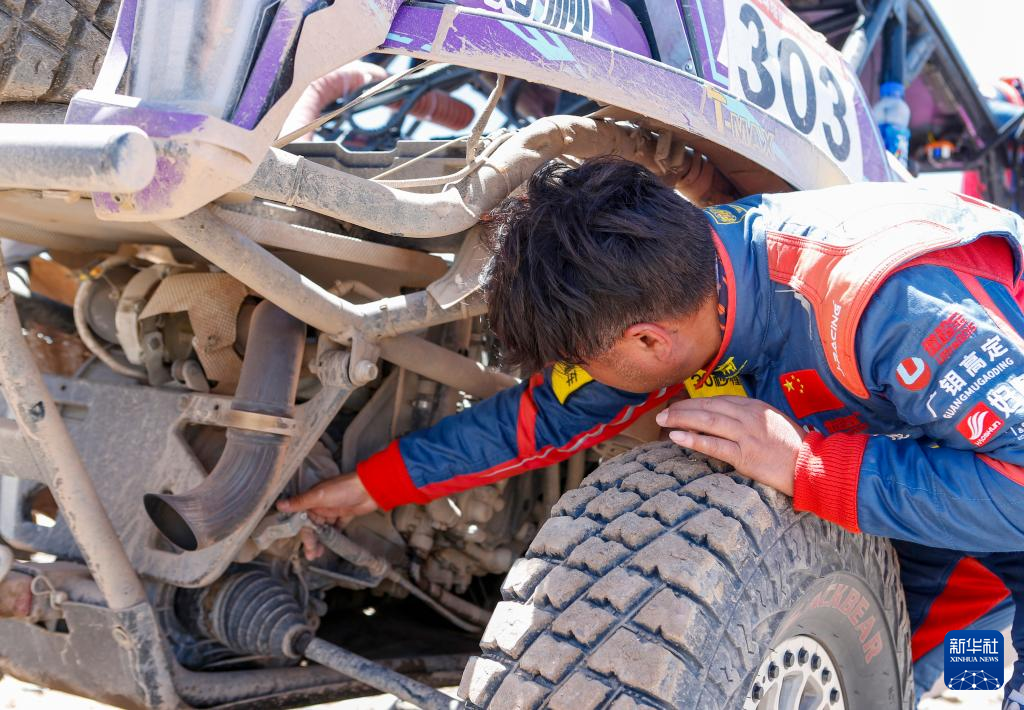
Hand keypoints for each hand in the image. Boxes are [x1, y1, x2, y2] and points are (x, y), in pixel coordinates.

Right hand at [277, 473, 377, 559]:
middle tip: (311, 555)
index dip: (303, 533)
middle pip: (313, 526)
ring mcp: (334, 510)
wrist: (370, 488)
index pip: (303, 519)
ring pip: (324, 528)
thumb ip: (300, 502)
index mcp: (313, 499)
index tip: (302, 545)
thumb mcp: (319, 496)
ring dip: (322, 540)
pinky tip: (333, 545)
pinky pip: (337, 527)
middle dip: (312, 541)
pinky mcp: (345, 514)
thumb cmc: (344, 489)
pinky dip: (334, 535)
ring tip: (319, 554)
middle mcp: (321, 505)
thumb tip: (279, 505)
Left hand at [655, 396, 804, 494]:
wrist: (811, 466)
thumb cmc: (793, 446)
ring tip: (663, 420)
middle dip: (682, 409)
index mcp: (755, 407)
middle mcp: (748, 417)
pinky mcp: (745, 456)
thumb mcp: (772, 422)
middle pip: (708, 407)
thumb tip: (726, 417)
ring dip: (681, 419)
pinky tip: (677, 437)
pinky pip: (714, 445)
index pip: (718, 400)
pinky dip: (694, 439)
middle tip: (663, 412)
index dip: (695, 402)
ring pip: (707, 422)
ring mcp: (746, 435)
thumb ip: (750, 417)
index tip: (679, 405)